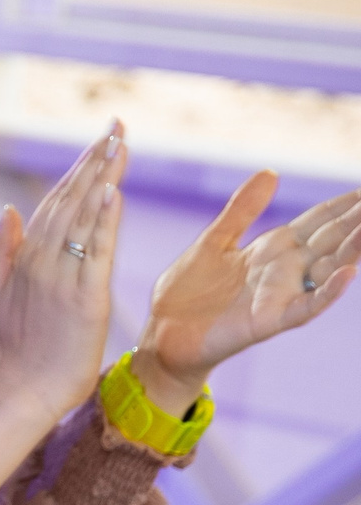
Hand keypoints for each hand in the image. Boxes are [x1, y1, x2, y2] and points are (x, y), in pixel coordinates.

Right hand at [0, 122, 128, 417]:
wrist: (27, 388)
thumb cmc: (20, 346)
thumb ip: (2, 251)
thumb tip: (9, 209)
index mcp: (26, 257)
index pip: (54, 201)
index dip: (78, 168)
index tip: (101, 139)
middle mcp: (41, 260)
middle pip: (70, 199)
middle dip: (94, 160)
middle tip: (116, 126)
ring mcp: (61, 276)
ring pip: (82, 217)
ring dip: (101, 178)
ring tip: (119, 144)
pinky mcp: (84, 297)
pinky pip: (95, 252)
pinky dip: (103, 221)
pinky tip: (112, 192)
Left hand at [134, 172, 360, 406]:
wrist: (163, 333)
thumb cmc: (188, 291)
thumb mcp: (215, 241)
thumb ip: (242, 210)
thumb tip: (271, 172)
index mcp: (273, 249)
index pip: (318, 221)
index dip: (343, 205)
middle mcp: (286, 270)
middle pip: (331, 240)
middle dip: (358, 221)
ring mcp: (281, 295)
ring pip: (329, 268)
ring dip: (353, 249)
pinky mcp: (269, 320)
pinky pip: (307, 306)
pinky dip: (328, 291)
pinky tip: (347, 273)